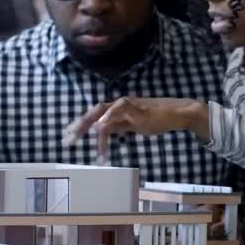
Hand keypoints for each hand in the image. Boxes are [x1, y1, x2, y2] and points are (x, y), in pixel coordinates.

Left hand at [63, 97, 208, 162]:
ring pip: (102, 111)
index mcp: (117, 110)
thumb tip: (105, 132)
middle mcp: (119, 105)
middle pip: (93, 111)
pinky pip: (119, 110)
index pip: (94, 115)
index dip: (80, 124)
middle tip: (66, 139)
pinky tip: (99, 126)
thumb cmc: (157, 119)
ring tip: (78, 136)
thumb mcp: (133, 126)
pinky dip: (108, 117)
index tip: (68, 136)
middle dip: (78, 125)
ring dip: (88, 124)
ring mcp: (127, 105)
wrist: (177, 113)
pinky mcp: (137, 108)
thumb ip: (119, 127)